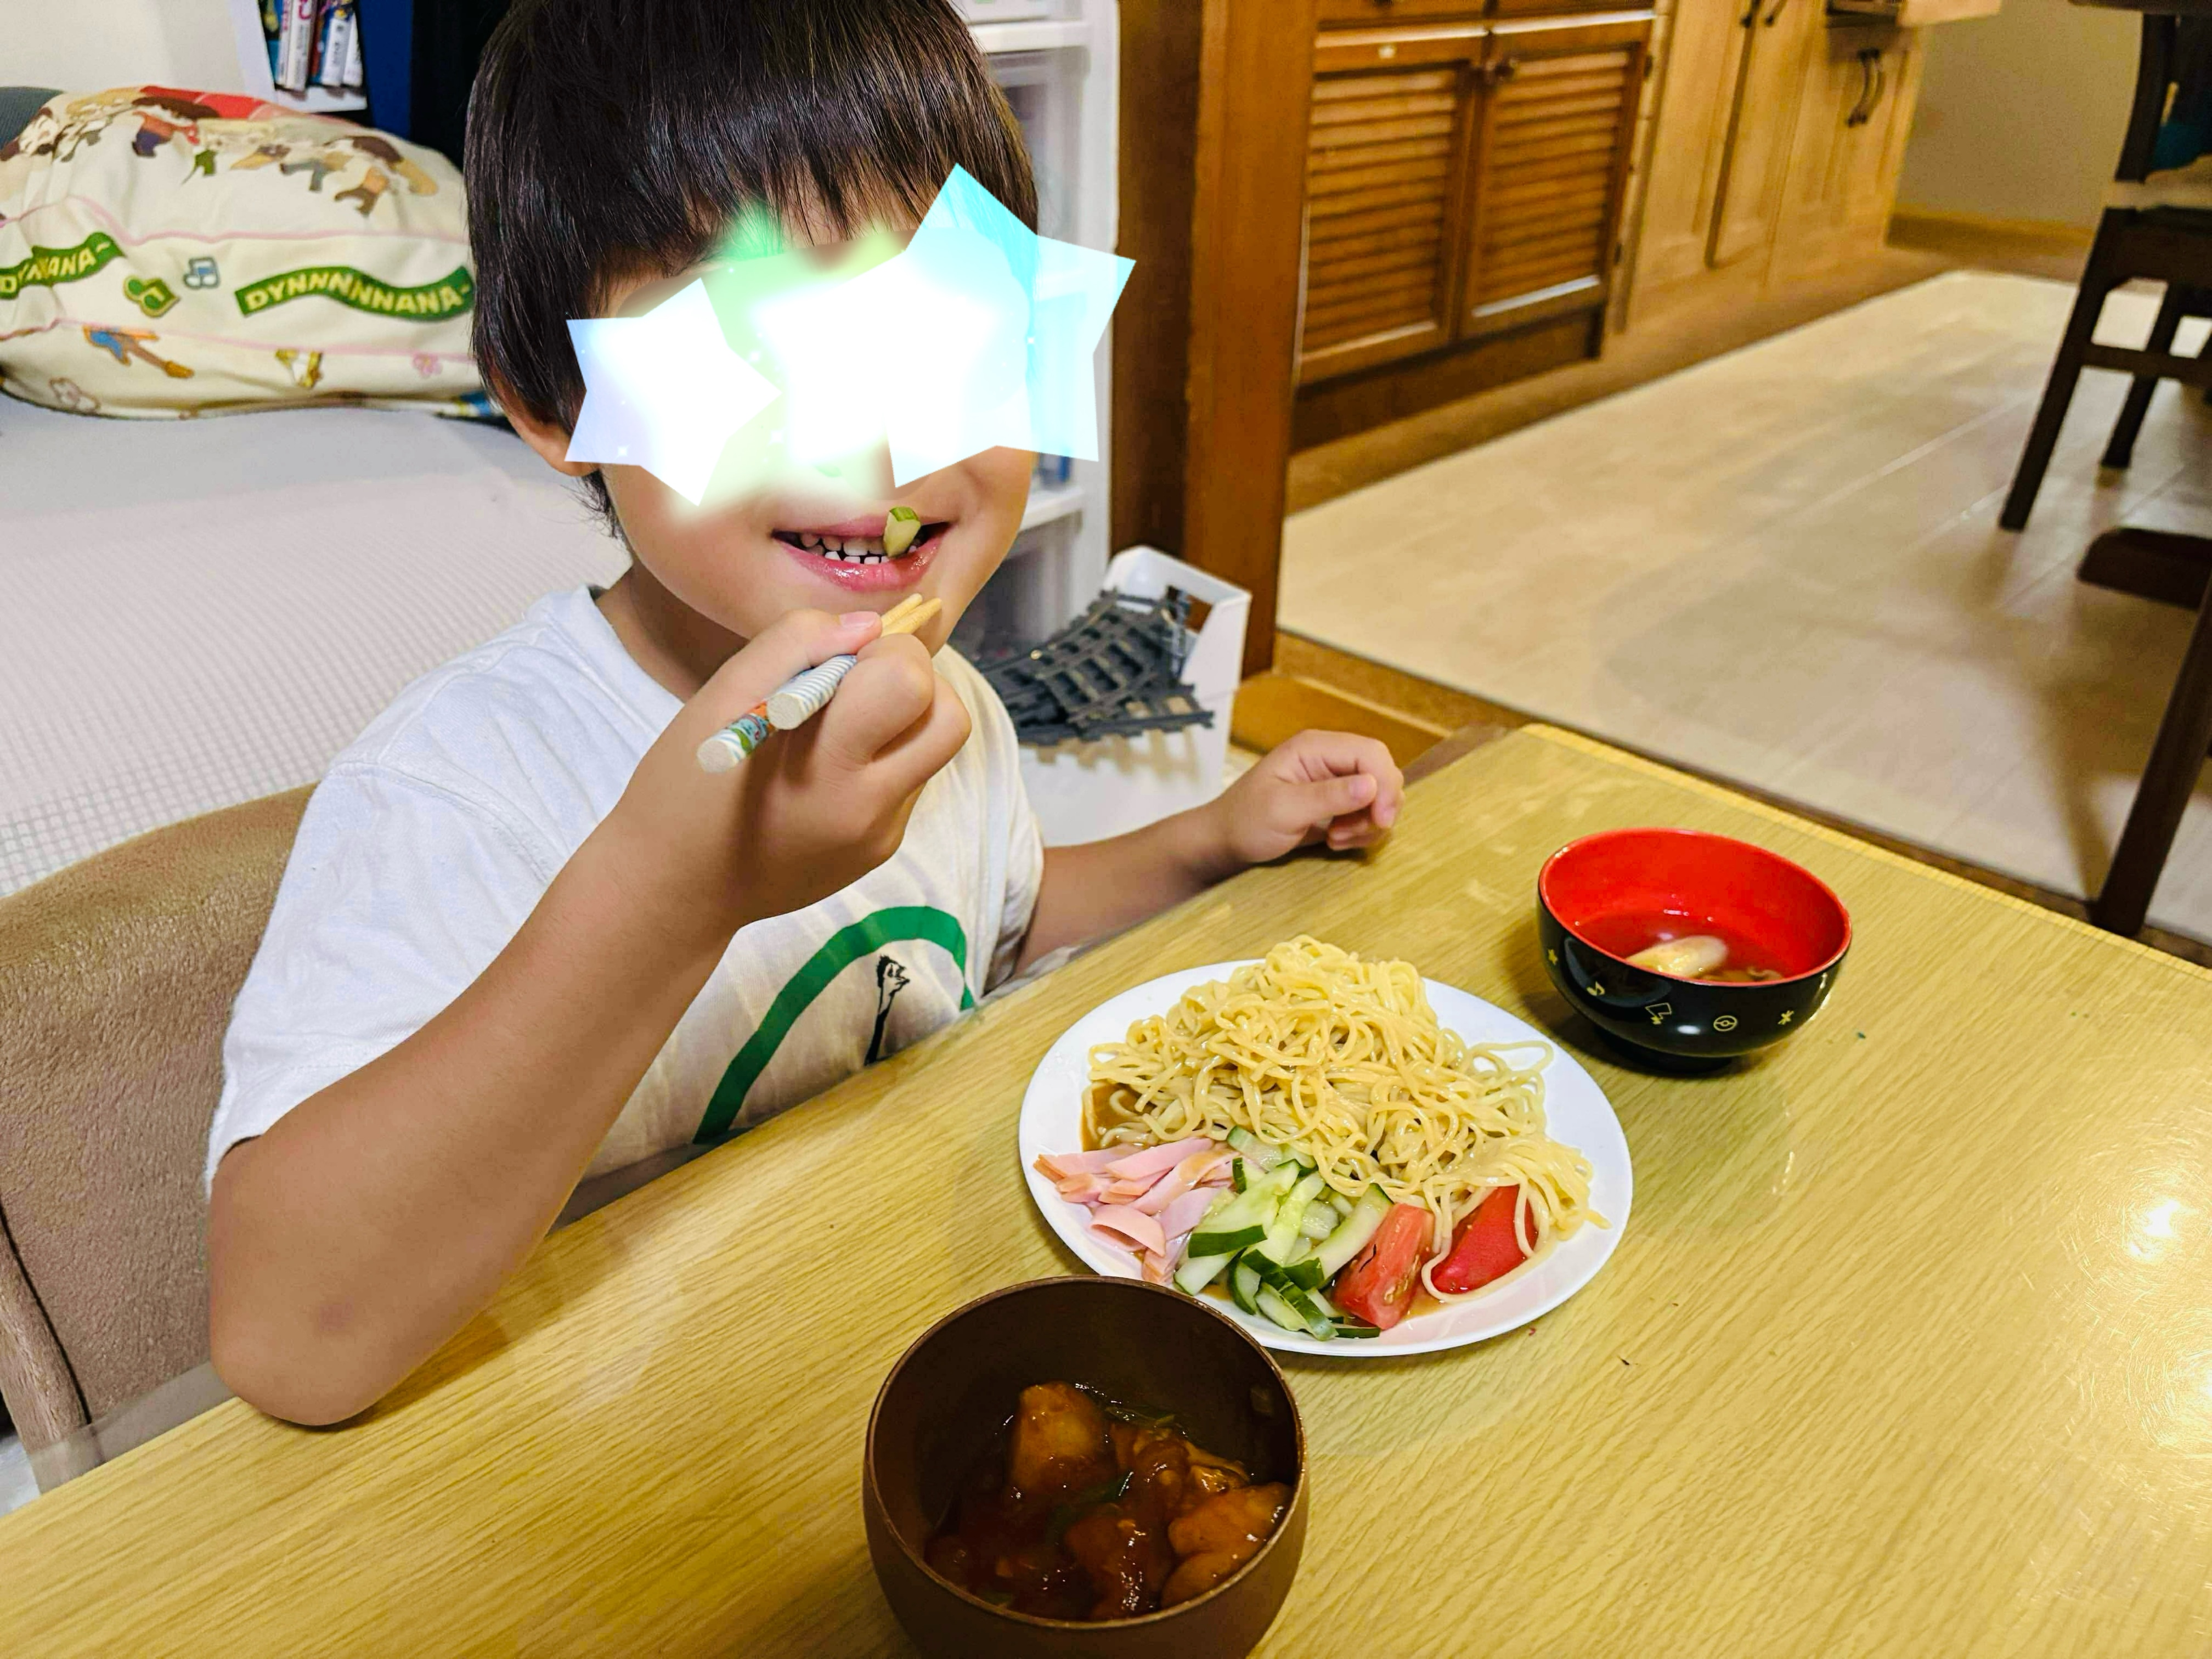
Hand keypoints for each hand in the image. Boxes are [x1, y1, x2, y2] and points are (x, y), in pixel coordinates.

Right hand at [606, 608, 971, 941]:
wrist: (676, 887)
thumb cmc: (687, 785)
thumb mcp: (722, 696)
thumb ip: (798, 644)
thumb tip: (868, 625)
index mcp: (827, 763)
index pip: (910, 681)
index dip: (883, 652)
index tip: (837, 661)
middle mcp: (869, 806)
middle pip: (950, 717)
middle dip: (914, 683)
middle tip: (855, 687)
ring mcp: (881, 833)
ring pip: (933, 748)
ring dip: (901, 720)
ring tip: (838, 727)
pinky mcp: (881, 849)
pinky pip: (908, 782)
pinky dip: (881, 759)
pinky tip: (827, 770)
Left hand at [1209, 730, 1403, 867]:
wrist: (1227, 842)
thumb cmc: (1246, 822)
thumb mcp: (1283, 811)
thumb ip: (1328, 797)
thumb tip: (1372, 785)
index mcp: (1314, 747)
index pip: (1371, 753)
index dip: (1385, 785)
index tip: (1380, 820)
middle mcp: (1329, 758)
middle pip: (1383, 773)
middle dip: (1379, 807)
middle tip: (1348, 834)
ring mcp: (1335, 780)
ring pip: (1380, 796)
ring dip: (1368, 824)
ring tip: (1335, 839)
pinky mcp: (1338, 802)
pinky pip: (1370, 813)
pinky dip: (1362, 831)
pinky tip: (1334, 840)